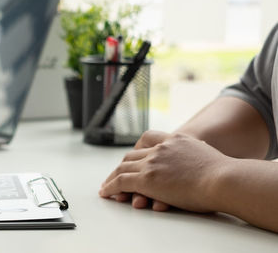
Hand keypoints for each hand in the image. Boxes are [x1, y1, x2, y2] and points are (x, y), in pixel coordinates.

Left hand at [99, 133, 230, 212]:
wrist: (224, 179)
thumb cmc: (224, 173)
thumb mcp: (208, 154)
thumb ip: (198, 152)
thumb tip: (204, 152)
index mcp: (176, 140)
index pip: (148, 138)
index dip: (137, 148)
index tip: (133, 157)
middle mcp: (161, 148)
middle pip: (132, 154)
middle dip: (123, 166)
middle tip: (117, 175)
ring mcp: (152, 163)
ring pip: (123, 168)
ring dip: (113, 178)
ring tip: (107, 186)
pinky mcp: (147, 179)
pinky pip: (121, 182)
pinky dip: (110, 187)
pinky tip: (106, 192)